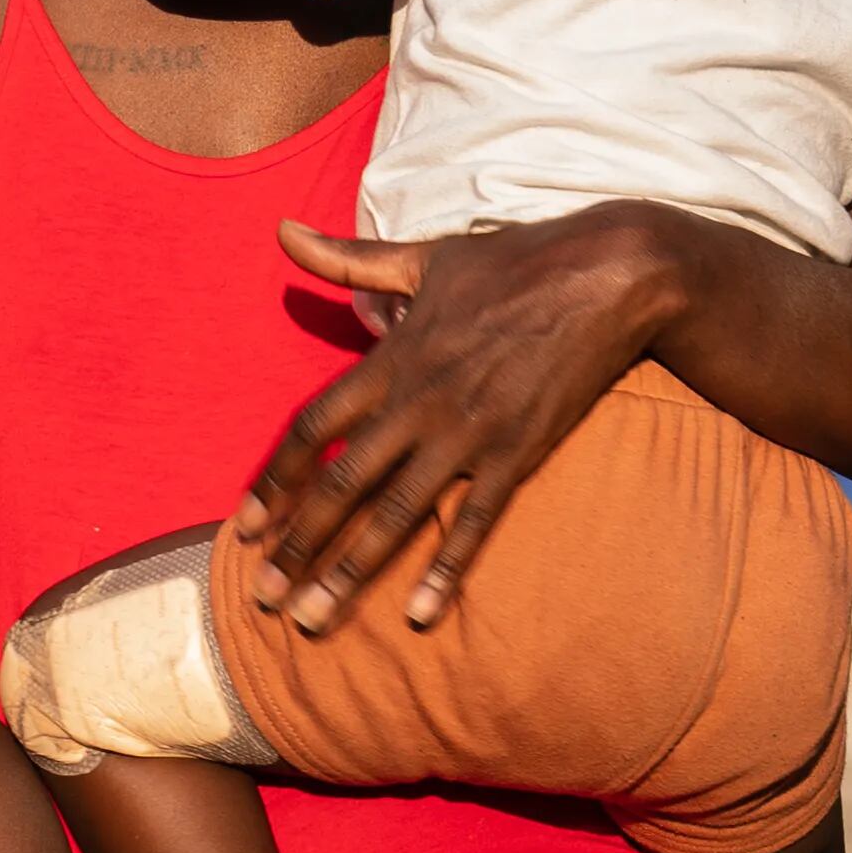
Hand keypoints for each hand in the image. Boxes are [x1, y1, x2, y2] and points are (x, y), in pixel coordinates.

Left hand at [234, 210, 682, 629]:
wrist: (605, 275)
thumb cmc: (511, 262)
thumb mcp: (422, 255)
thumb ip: (348, 261)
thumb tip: (282, 233)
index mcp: (391, 358)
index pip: (313, 430)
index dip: (275, 481)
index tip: (246, 526)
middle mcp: (420, 403)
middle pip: (342, 487)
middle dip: (298, 547)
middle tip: (264, 597)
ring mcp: (469, 434)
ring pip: (396, 516)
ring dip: (349, 572)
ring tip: (312, 619)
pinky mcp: (518, 454)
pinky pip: (474, 524)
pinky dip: (446, 570)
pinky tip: (420, 615)